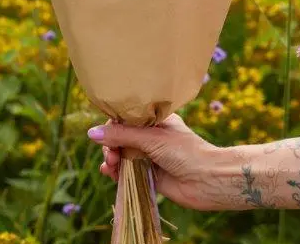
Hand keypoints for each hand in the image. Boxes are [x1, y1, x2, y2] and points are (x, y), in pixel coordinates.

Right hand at [87, 114, 230, 210]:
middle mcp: (152, 136)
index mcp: (156, 119)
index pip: (126, 118)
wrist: (208, 180)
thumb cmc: (184, 151)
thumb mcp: (151, 138)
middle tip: (111, 156)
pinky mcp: (150, 174)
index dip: (113, 126)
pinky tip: (110, 173)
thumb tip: (91, 133)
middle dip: (111, 145)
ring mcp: (150, 155)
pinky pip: (128, 172)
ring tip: (111, 166)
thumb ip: (122, 136)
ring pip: (123, 155)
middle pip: (121, 137)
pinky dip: (117, 173)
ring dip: (112, 159)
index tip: (105, 135)